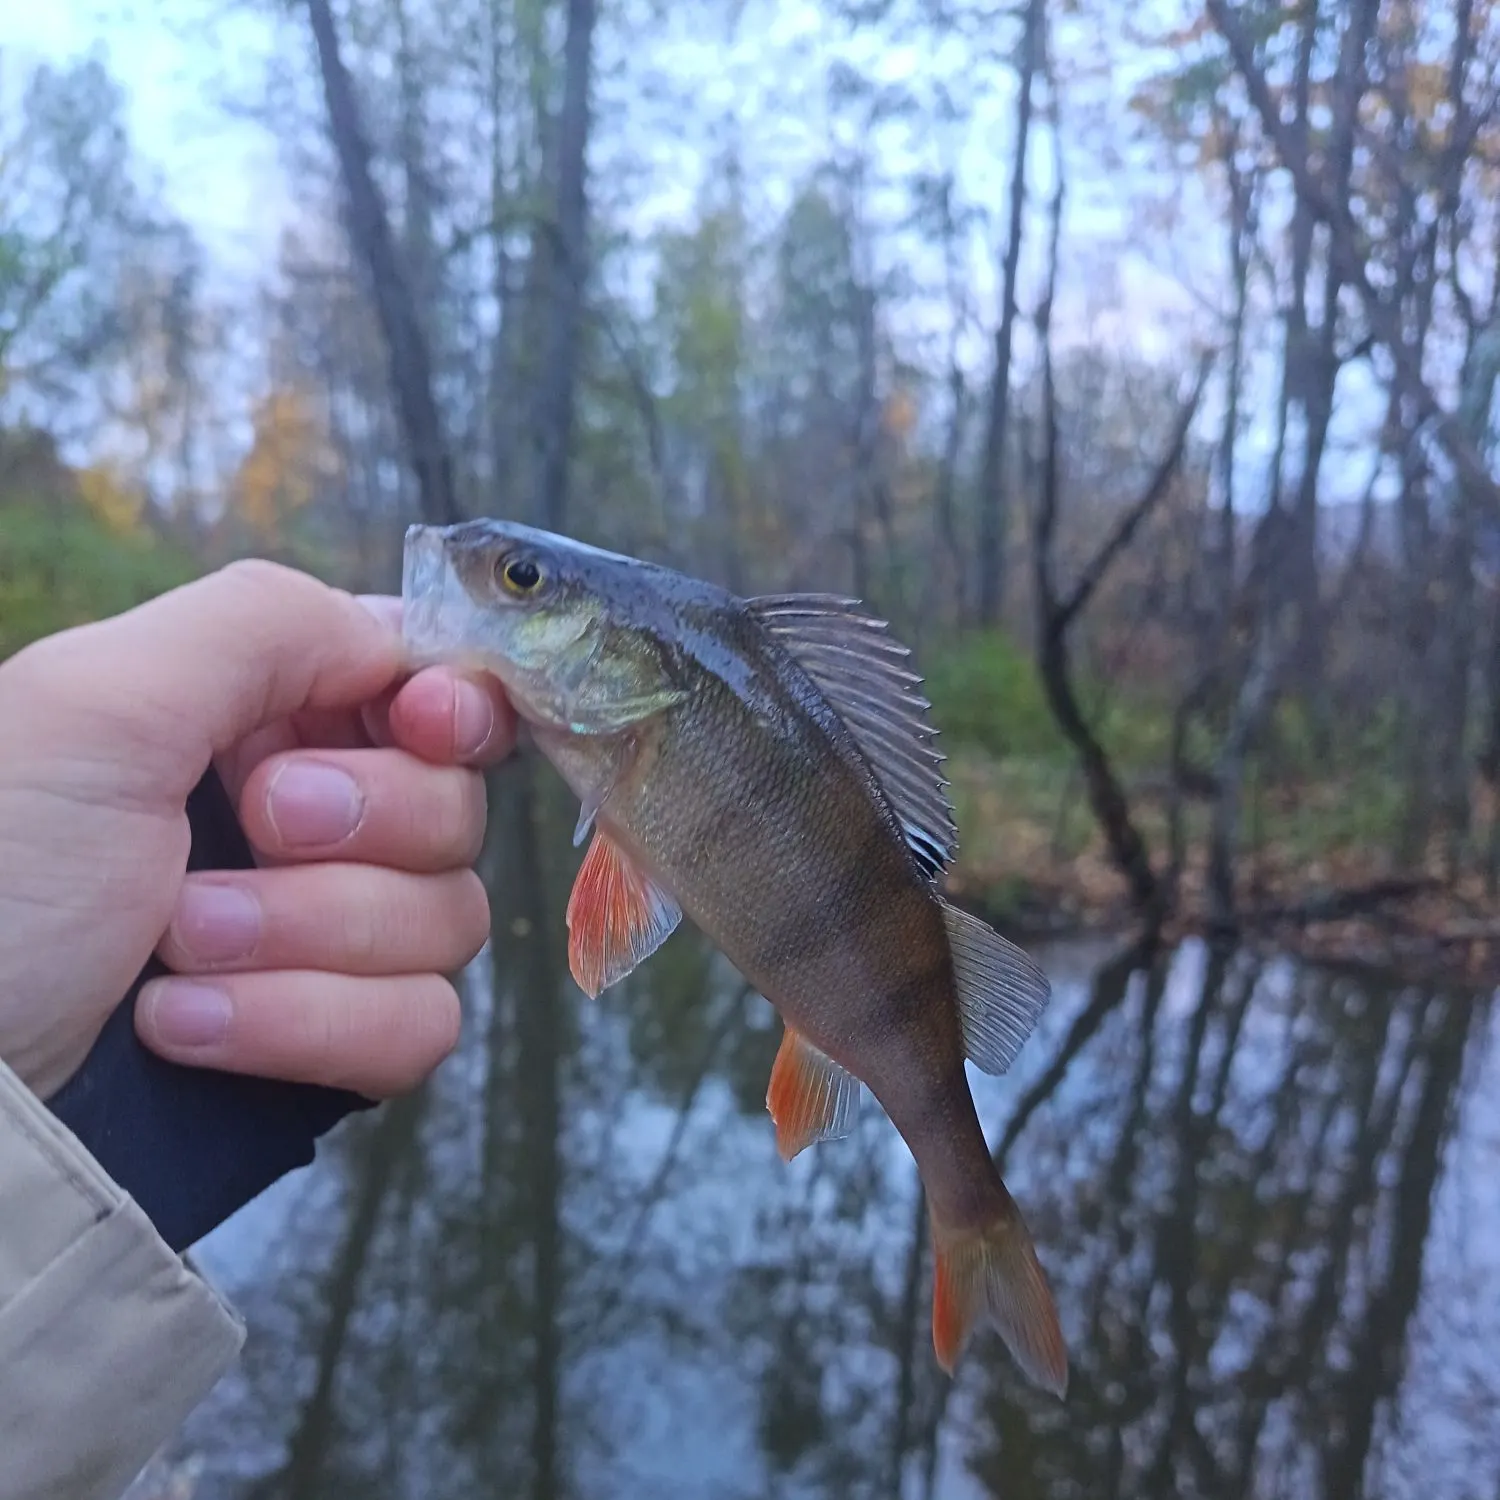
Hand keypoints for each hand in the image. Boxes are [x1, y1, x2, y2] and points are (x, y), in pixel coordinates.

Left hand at [0, 559, 515, 1100]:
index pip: (431, 692)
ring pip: (448, 921)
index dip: (457, 707)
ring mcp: (326, 939)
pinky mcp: (328, 1042)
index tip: (424, 723)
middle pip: (455, 807)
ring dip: (310, 934)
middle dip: (363, 824)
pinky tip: (189, 1028)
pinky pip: (418, 1024)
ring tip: (179, 949)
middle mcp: (311, 823)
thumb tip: (398, 645)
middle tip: (254, 831)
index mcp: (258, 721)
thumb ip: (265, 622)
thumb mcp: (97, 702)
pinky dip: (310, 1024)